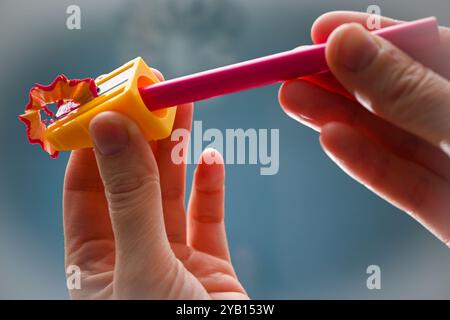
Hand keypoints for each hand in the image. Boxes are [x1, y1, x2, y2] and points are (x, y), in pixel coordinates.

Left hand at [63, 70, 247, 298]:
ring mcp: (171, 257)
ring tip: (182, 106)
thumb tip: (107, 128)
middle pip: (131, 181)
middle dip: (141, 135)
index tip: (108, 103)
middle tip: (152, 91)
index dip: (94, 143)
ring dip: (176, 149)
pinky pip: (208, 217)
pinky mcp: (210, 264)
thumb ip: (127, 197)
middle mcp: (130, 254)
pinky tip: (210, 157)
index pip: (84, 188)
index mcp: (93, 262)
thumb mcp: (140, 263)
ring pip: (171, 192)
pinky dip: (210, 186)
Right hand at [279, 11, 449, 245]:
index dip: (368, 37)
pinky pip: (401, 181)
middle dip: (338, 81)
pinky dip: (363, 162)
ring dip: (338, 118)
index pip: (420, 51)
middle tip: (289, 72)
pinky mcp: (449, 209)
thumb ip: (409, 89)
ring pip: (391, 137)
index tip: (321, 30)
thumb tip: (345, 45)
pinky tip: (329, 140)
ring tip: (291, 100)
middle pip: (395, 95)